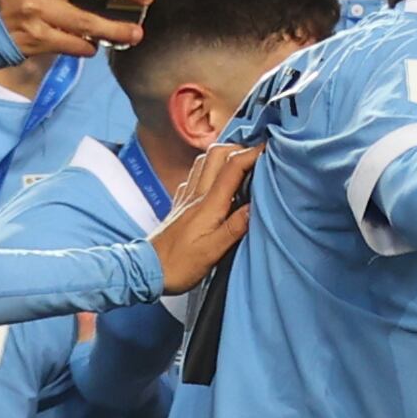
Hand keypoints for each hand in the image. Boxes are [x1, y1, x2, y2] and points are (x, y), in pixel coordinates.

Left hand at [148, 142, 254, 291]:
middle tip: (257, 155)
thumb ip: (234, 227)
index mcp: (208, 205)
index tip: (269, 148)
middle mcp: (196, 194)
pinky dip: (210, 169)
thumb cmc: (179, 265)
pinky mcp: (180, 203)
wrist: (147, 270)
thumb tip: (255, 206)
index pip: (232, 167)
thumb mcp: (212, 252)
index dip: (252, 153)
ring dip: (224, 155)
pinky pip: (194, 176)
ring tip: (241, 162)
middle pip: (216, 154)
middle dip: (238, 147)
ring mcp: (186, 197)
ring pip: (204, 161)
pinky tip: (217, 180)